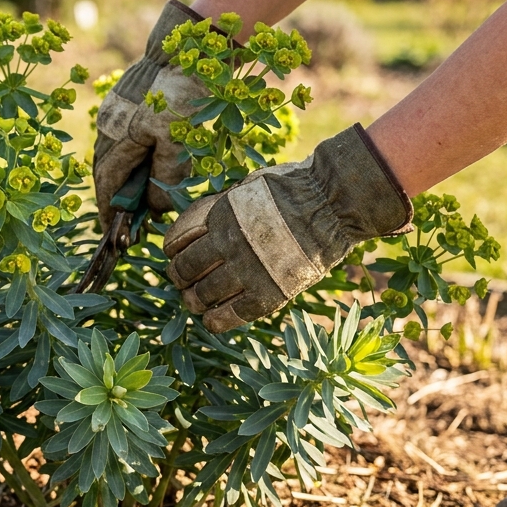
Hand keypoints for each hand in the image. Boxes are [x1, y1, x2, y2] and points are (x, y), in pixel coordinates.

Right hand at [93, 0, 206, 230]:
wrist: (193, 42)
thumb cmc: (186, 93)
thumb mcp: (179, 142)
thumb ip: (166, 178)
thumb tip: (155, 206)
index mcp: (117, 135)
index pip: (107, 182)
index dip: (108, 207)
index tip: (112, 229)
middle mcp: (110, 122)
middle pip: (108, 167)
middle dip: (117, 194)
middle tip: (130, 215)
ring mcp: (117, 106)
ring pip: (117, 150)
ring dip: (128, 173)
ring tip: (145, 190)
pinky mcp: (129, 94)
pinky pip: (127, 133)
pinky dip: (136, 152)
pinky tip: (152, 156)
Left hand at [162, 125, 412, 332]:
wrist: (334, 203)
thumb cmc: (295, 188)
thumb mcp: (249, 186)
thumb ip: (223, 206)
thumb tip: (204, 222)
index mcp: (219, 214)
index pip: (177, 239)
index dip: (172, 250)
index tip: (174, 254)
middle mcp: (227, 243)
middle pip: (185, 269)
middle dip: (180, 276)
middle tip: (183, 281)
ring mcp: (247, 270)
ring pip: (202, 295)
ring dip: (194, 300)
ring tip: (196, 301)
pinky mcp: (268, 293)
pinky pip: (232, 315)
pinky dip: (216, 320)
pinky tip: (212, 320)